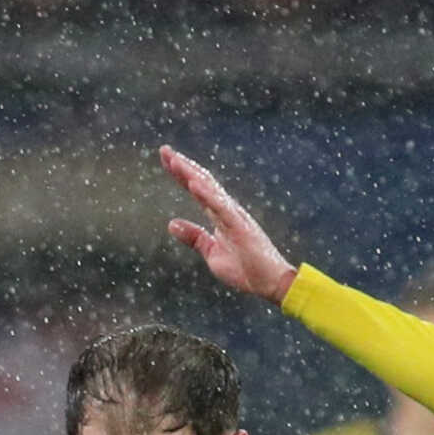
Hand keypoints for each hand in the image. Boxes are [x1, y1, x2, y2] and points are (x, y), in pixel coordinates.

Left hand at [158, 146, 296, 303]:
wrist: (269, 284)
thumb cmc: (245, 269)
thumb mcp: (212, 252)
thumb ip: (194, 237)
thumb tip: (171, 224)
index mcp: (219, 214)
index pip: (197, 188)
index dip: (181, 174)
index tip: (166, 158)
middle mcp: (227, 209)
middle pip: (202, 181)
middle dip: (183, 166)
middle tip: (164, 150)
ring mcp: (234, 216)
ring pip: (210, 189)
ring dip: (191, 174)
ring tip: (174, 161)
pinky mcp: (240, 226)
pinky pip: (221, 207)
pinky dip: (207, 195)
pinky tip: (193, 184)